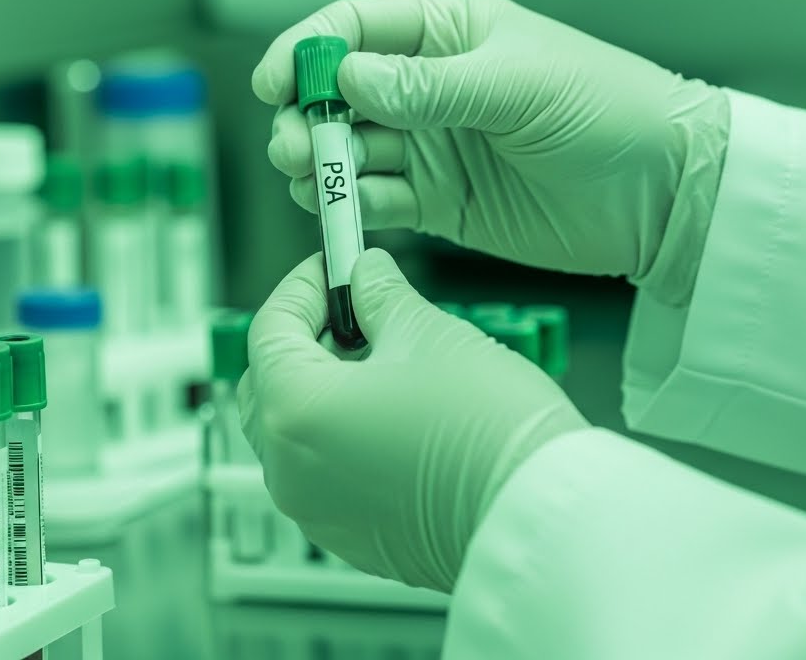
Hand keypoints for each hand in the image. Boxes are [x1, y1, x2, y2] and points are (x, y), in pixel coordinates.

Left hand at [239, 248, 587, 591]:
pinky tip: (394, 415)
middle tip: (352, 312)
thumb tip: (366, 275)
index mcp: (295, 412)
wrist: (536, 511)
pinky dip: (344, 440)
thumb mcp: (428, 333)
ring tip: (383, 362)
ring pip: (296, 436)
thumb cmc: (488, 428)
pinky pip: (327, 477)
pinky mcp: (353, 538)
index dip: (303, 286)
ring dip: (325, 392)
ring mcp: (318, 512)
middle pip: (268, 386)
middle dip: (303, 341)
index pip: (269, 329)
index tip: (332, 267)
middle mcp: (291, 471)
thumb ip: (380, 295)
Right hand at [253, 0, 729, 300]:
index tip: (277, 84)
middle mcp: (430, 86)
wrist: (664, 193)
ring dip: (320, 164)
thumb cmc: (609, 110)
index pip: (353, 27)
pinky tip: (340, 212)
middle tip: (297, 147)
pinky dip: (350, 208)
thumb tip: (348, 78)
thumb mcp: (519, 85)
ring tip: (312, 178)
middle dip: (305, 117)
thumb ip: (429, 86)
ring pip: (349, 151)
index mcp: (449, 31)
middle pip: (337, 94)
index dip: (306, 51)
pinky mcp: (440, 204)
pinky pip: (377, 202)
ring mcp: (433, 147)